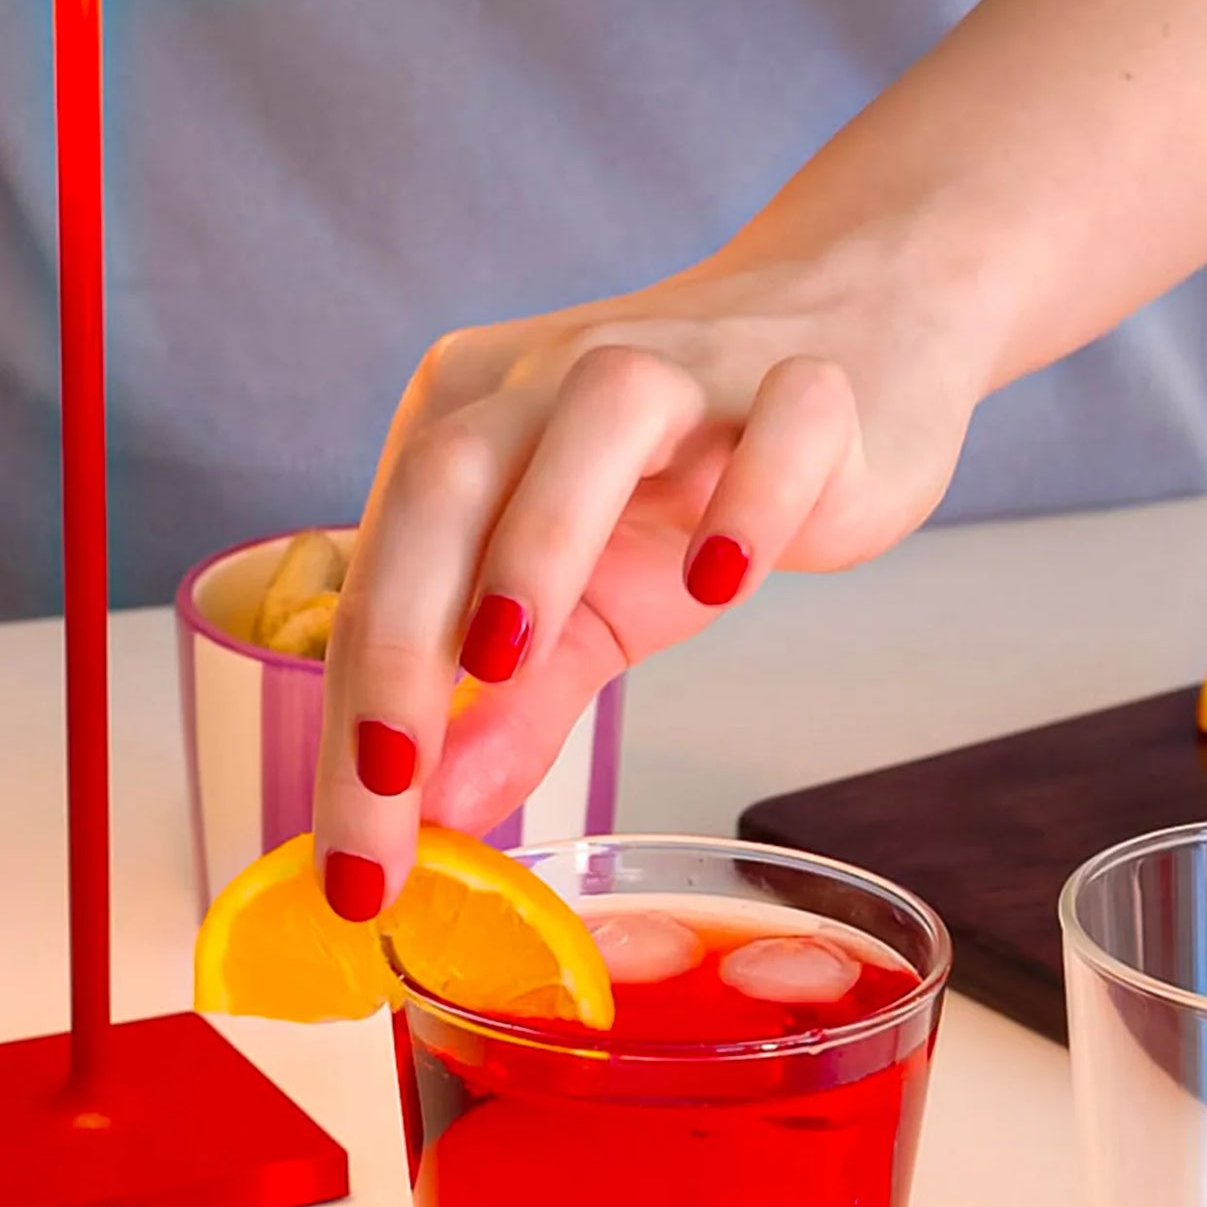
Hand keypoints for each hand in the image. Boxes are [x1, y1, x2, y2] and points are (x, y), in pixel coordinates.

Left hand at [311, 237, 987, 917]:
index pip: (385, 581)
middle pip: (448, 486)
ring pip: (592, 420)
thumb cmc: (690, 477)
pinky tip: (721, 580)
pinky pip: (775, 426)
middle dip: (405, 647)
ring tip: (507, 658)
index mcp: (468, 424)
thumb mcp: (590, 607)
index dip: (356, 725)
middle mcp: (550, 378)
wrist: (851, 337)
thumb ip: (515, 706)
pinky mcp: (806, 388)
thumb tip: (437, 814)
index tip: (356, 869)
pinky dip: (744, 498)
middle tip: (389, 789)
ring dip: (539, 538)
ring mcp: (683, 368)